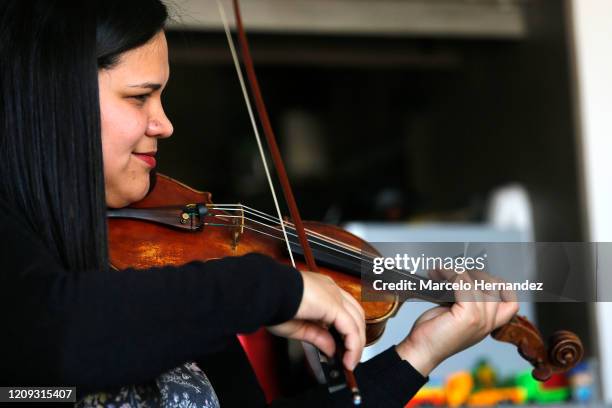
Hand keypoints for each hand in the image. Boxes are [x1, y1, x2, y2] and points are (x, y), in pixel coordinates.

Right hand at [267, 271, 365, 370]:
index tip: (342, 347)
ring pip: (357, 321)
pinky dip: (353, 346)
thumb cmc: (274, 303)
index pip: (343, 309)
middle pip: (355, 314)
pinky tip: (348, 359)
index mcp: (321, 290)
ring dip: (356, 344)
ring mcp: (334, 295)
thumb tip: (331, 348)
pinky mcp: (334, 305)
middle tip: (349, 356)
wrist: (267, 293)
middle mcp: (330, 289)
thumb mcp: (298, 326)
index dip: (347, 329)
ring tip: (350, 361)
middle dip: (356, 337)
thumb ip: (318, 336)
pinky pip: (351, 329)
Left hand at [395, 269, 518, 375]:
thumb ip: (466, 303)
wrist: (421, 351)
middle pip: (493, 286)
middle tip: (452, 273)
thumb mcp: (455, 316)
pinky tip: (437, 273)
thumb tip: (462, 279)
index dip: (501, 286)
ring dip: (455, 271)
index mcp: (487, 324)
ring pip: (477, 282)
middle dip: (472, 273)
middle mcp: (487, 323)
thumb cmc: (433, 334)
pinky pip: (463, 283)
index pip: (511, 303)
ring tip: (439, 272)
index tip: (478, 277)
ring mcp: (480, 319)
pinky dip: (449, 273)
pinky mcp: (469, 316)